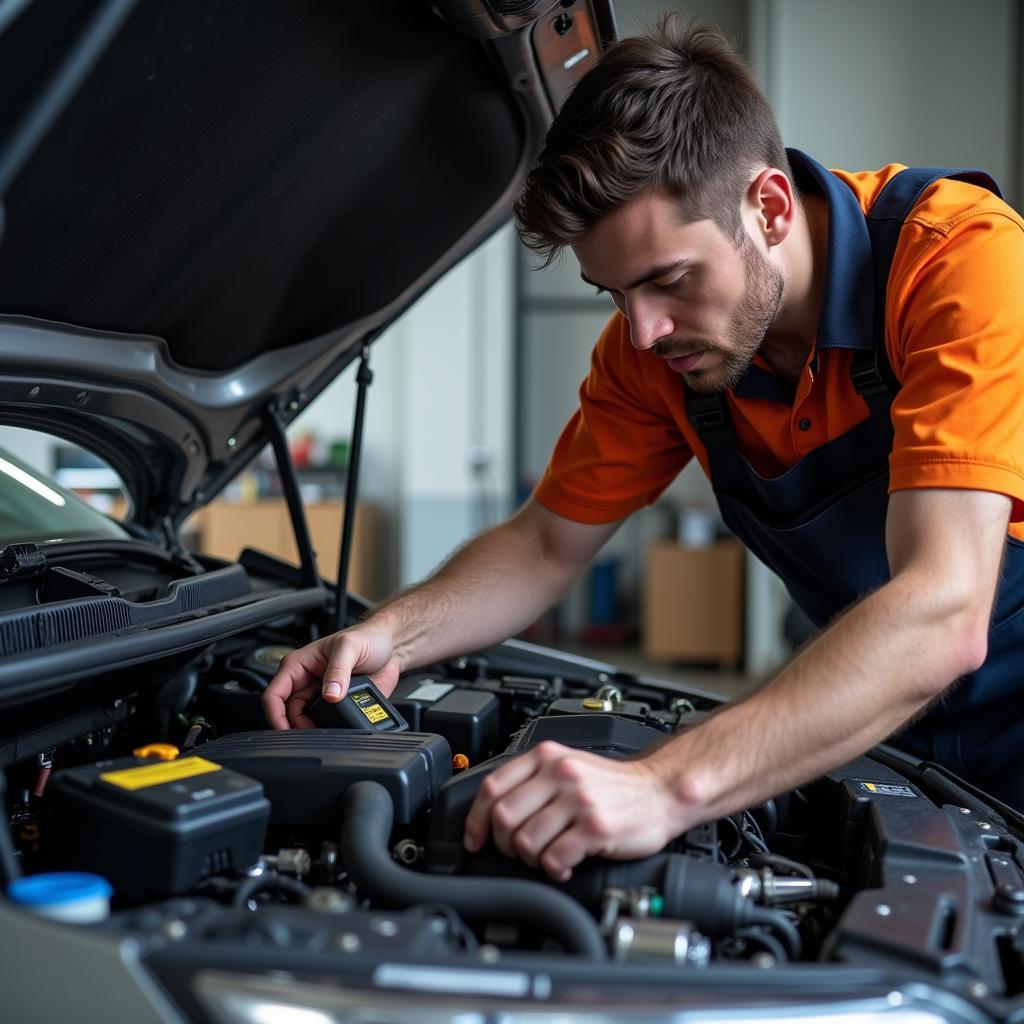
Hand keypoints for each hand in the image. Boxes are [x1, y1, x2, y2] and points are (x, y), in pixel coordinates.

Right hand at [261, 623, 400, 729]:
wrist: (391, 647)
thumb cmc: (367, 637)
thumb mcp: (349, 647)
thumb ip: (338, 669)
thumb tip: (330, 693)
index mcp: (300, 664)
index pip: (274, 693)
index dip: (275, 715)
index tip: (283, 730)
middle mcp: (306, 681)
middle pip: (287, 713)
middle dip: (295, 727)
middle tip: (310, 735)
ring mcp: (321, 695)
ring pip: (305, 721)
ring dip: (311, 730)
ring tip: (324, 732)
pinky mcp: (336, 706)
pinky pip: (326, 723)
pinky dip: (328, 730)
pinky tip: (337, 730)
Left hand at [462, 741, 684, 880]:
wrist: (659, 791)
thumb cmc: (612, 785)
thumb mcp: (568, 765)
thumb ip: (533, 779)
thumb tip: (492, 811)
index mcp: (547, 757)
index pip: (493, 787)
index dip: (477, 819)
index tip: (476, 839)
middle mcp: (560, 774)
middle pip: (505, 817)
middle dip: (504, 844)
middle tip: (517, 851)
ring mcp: (579, 800)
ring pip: (527, 841)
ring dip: (531, 859)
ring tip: (546, 857)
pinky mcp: (595, 827)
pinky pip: (555, 858)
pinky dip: (554, 869)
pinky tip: (564, 865)